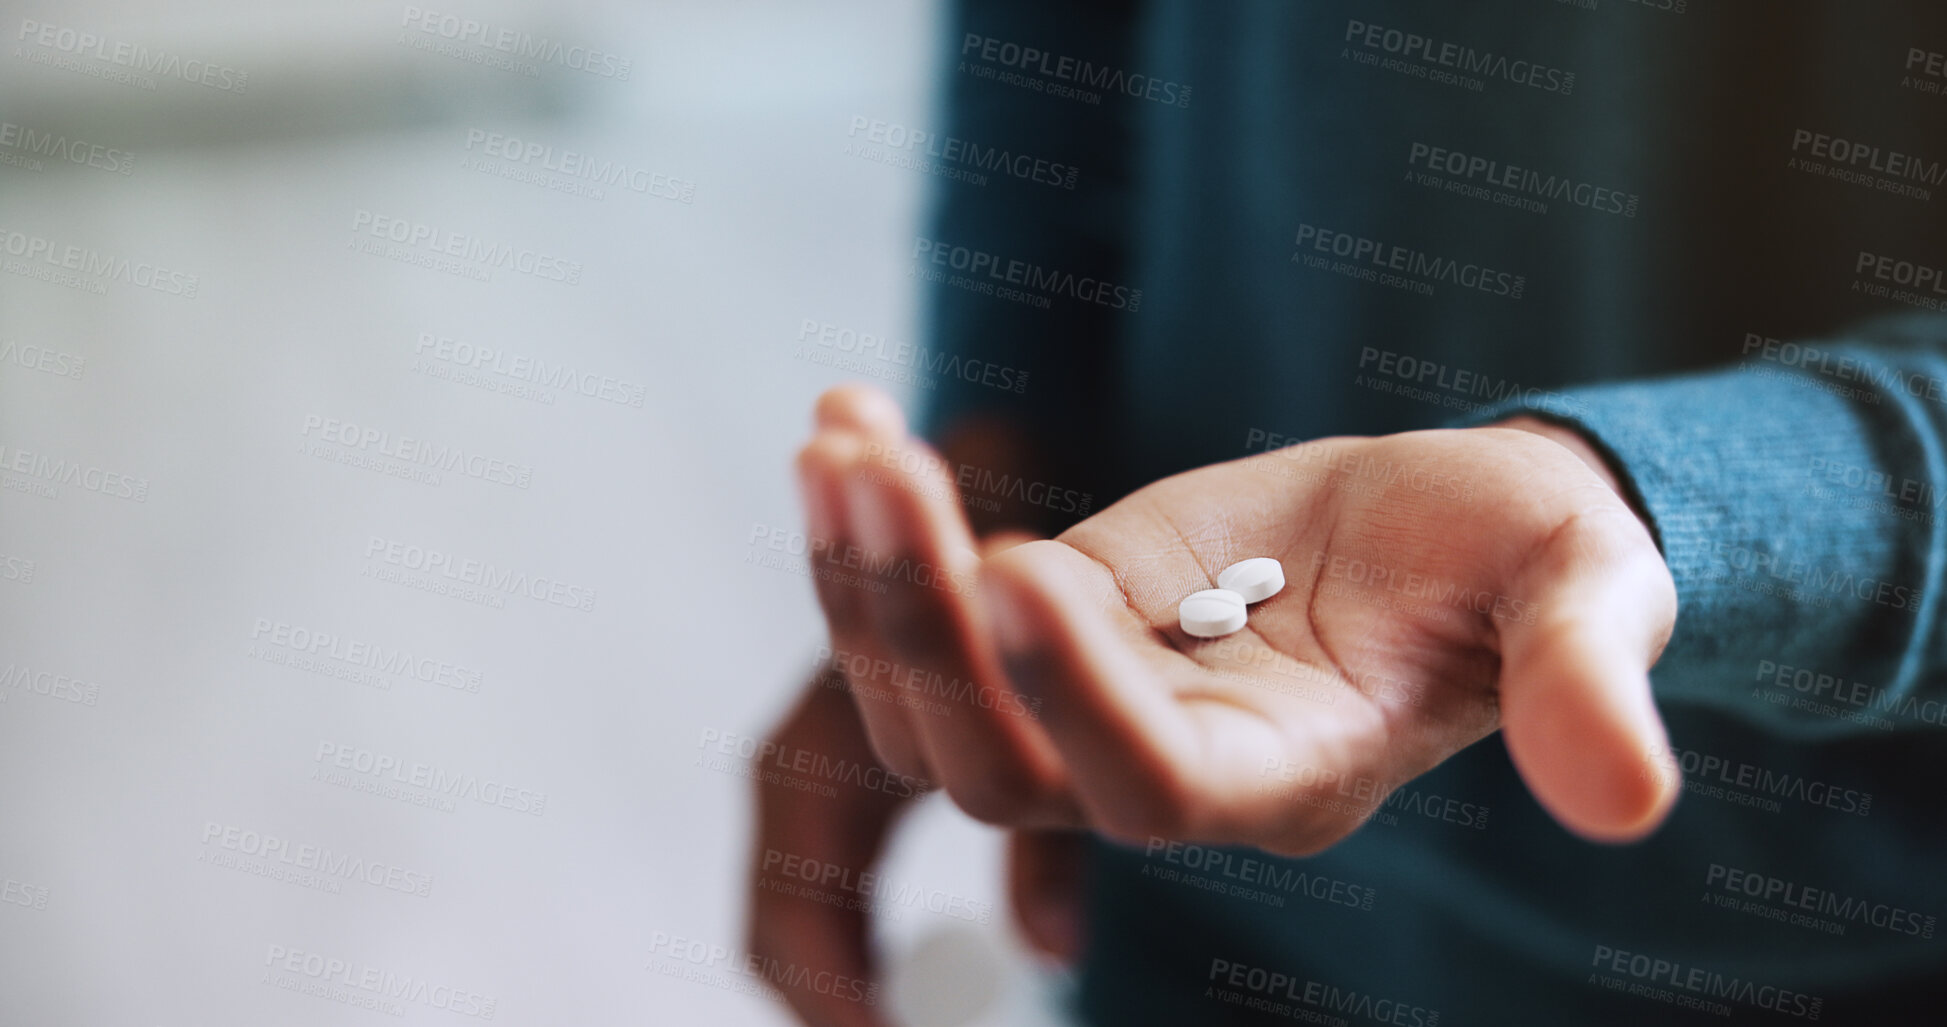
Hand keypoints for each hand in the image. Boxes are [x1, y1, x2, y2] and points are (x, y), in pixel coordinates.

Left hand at [749, 385, 1680, 1021]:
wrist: (1448, 527)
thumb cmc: (1524, 560)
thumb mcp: (1580, 591)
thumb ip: (1586, 680)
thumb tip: (1632, 800)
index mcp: (1288, 775)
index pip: (1156, 782)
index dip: (1077, 697)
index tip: (1018, 565)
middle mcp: (1166, 761)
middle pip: (996, 767)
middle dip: (921, 627)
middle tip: (881, 473)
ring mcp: (1090, 693)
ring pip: (929, 702)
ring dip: (866, 576)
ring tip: (842, 438)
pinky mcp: (1050, 614)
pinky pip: (929, 606)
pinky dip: (875, 525)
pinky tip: (848, 420)